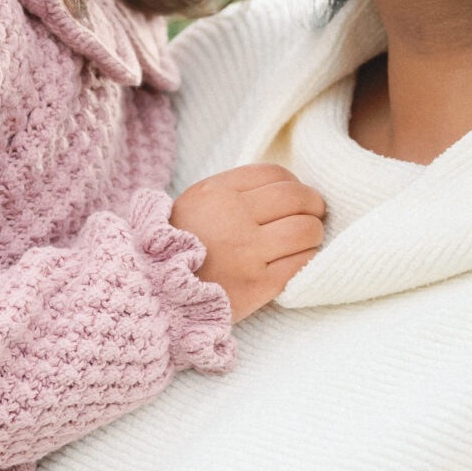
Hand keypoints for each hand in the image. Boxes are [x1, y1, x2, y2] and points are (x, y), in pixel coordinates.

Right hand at [170, 163, 325, 322]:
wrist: (156, 296)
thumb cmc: (176, 250)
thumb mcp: (194, 205)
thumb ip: (232, 192)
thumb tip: (282, 187)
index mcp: (216, 193)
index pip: (274, 174)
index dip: (294, 183)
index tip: (296, 196)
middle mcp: (233, 217)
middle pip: (296, 198)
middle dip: (313, 204)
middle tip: (314, 214)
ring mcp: (247, 252)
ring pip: (306, 230)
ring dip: (314, 232)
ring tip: (307, 239)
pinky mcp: (258, 284)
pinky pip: (301, 263)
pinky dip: (308, 258)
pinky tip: (300, 260)